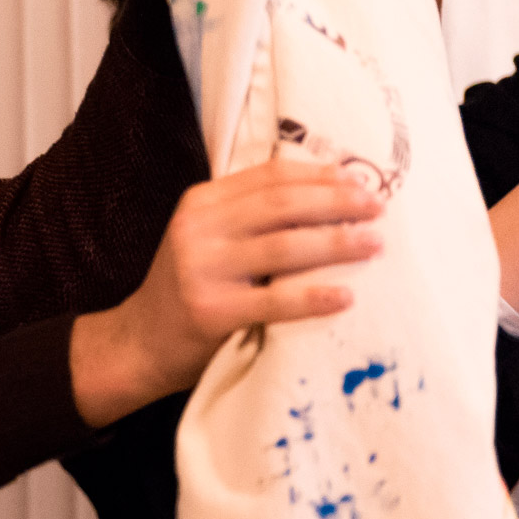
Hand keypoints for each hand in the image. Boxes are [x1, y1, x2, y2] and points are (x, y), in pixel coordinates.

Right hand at [70, 158, 383, 425]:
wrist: (140, 342)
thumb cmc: (188, 288)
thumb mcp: (206, 238)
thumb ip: (248, 214)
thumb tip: (329, 191)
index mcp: (200, 203)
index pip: (270, 176)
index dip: (320, 175)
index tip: (361, 180)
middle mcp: (197, 230)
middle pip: (282, 204)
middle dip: (337, 203)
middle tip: (378, 208)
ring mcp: (201, 271)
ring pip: (284, 247)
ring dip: (337, 244)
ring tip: (373, 244)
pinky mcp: (210, 312)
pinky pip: (275, 301)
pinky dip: (315, 297)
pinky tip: (346, 297)